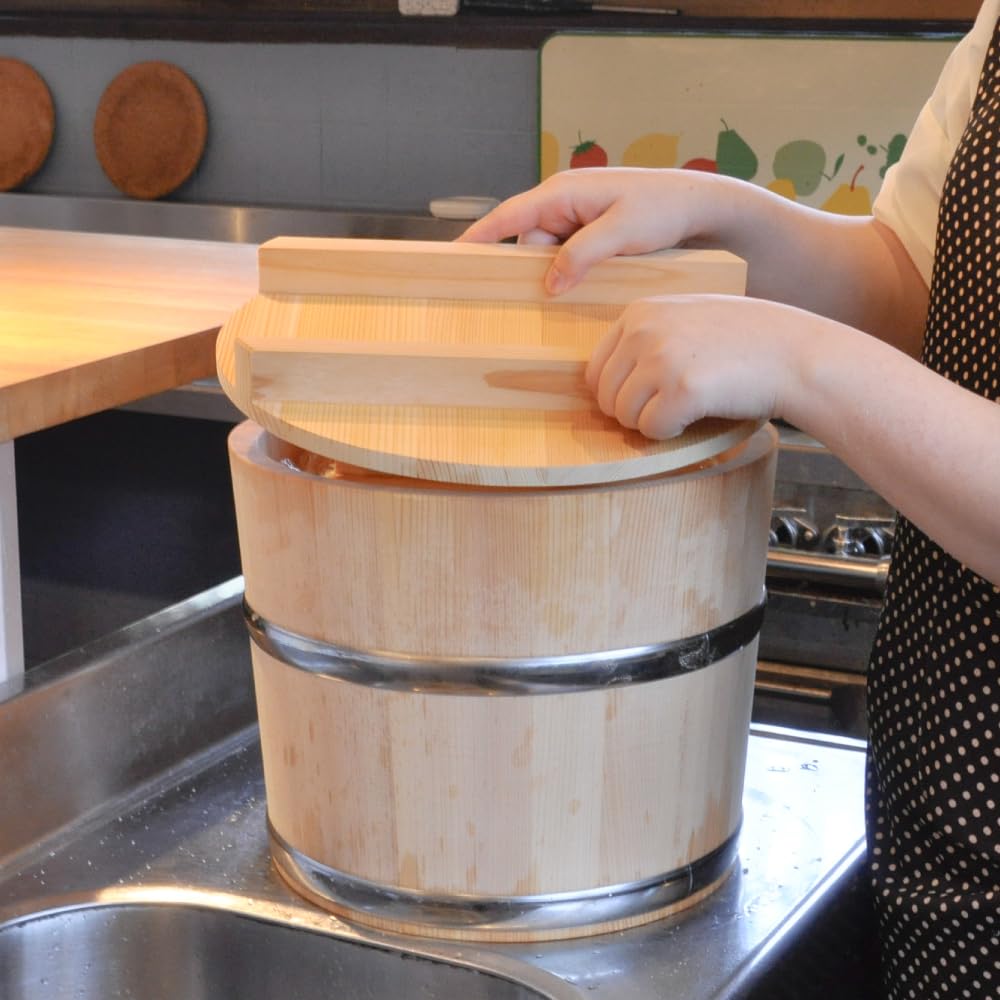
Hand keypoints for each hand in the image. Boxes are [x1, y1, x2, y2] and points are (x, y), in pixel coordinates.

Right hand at [459, 168, 729, 294]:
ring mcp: (576, 218)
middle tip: (554, 292)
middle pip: (529, 244)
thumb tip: (549, 283)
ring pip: (548, 256)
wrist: (700, 206)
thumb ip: (583, 254)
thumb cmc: (663, 208)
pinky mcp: (590, 233)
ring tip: (589, 282)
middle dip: (536, 270)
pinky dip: (574, 273)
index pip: (508, 216)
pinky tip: (591, 284)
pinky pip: (567, 257)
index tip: (454, 256)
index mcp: (562, 192)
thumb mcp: (623, 232)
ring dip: (561, 274)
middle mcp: (563, 203)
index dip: (479, 237)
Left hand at [586, 294, 812, 438]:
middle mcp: (644, 330)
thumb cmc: (746, 342)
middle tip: (672, 407)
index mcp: (640, 312)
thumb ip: (647, 340)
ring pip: (624, 416)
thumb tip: (603, 385)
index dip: (620, 394)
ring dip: (652, 423)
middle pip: (605, 397)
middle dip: (634, 412)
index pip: (596, 371)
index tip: (651, 397)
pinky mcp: (681, 390)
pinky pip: (651, 430)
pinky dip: (671, 434)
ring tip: (688, 407)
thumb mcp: (687, 320)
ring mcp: (661, 358)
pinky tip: (699, 414)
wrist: (796, 354)